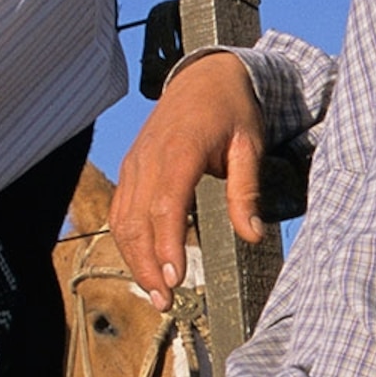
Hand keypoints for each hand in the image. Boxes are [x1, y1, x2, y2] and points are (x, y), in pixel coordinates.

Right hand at [115, 54, 266, 311]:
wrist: (206, 76)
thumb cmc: (233, 110)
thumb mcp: (250, 145)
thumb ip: (247, 192)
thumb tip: (253, 235)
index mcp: (180, 149)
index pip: (166, 205)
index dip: (167, 243)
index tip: (176, 277)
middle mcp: (149, 157)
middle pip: (137, 220)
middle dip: (147, 264)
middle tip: (166, 301)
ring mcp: (136, 162)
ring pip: (123, 219)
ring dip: (135, 259)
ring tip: (156, 293)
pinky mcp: (132, 168)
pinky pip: (122, 209)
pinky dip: (128, 240)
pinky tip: (144, 265)